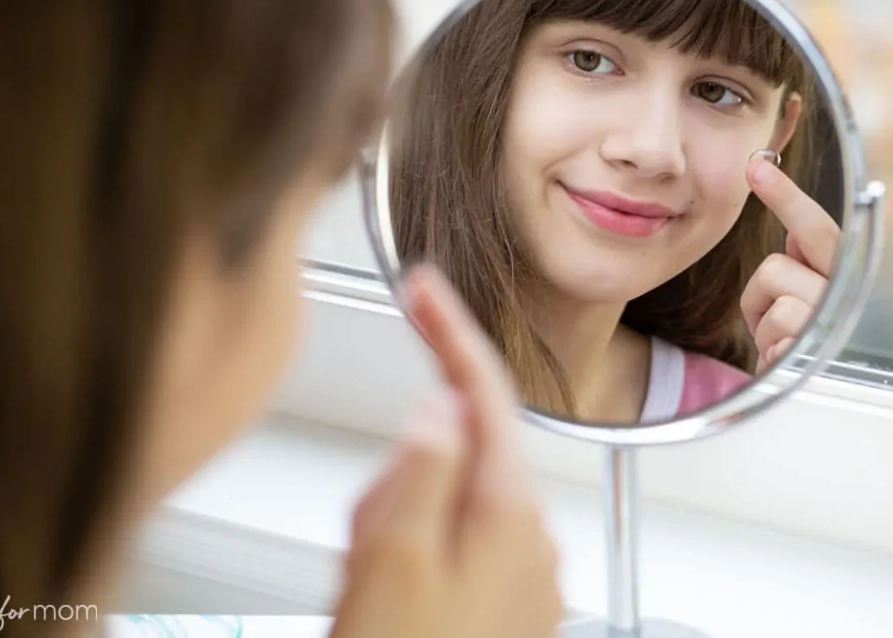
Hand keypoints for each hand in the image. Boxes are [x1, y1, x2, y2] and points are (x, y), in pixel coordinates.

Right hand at [330, 264, 562, 637]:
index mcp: (507, 511)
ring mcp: (519, 577)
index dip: (451, 330)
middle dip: (402, 470)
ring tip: (369, 581)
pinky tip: (387, 600)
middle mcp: (528, 539)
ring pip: (445, 501)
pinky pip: (450, 548)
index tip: (426, 286)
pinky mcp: (502, 607)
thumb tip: (438, 408)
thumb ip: (419, 466)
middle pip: (456, 450)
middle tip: (364, 532)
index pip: (482, 390)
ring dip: (398, 520)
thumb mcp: (391, 555)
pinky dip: (412, 553)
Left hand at [741, 157, 840, 372]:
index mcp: (841, 276)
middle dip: (760, 296)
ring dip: (763, 325)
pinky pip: (774, 338)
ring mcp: (835, 328)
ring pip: (772, 302)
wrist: (803, 402)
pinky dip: (770, 350)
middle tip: (774, 319)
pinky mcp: (819, 358)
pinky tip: (785, 362)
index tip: (757, 165)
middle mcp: (847, 298)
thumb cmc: (798, 346)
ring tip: (782, 344)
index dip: (786, 196)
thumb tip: (791, 230)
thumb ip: (801, 264)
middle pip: (775, 269)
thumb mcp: (799, 299)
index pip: (815, 229)